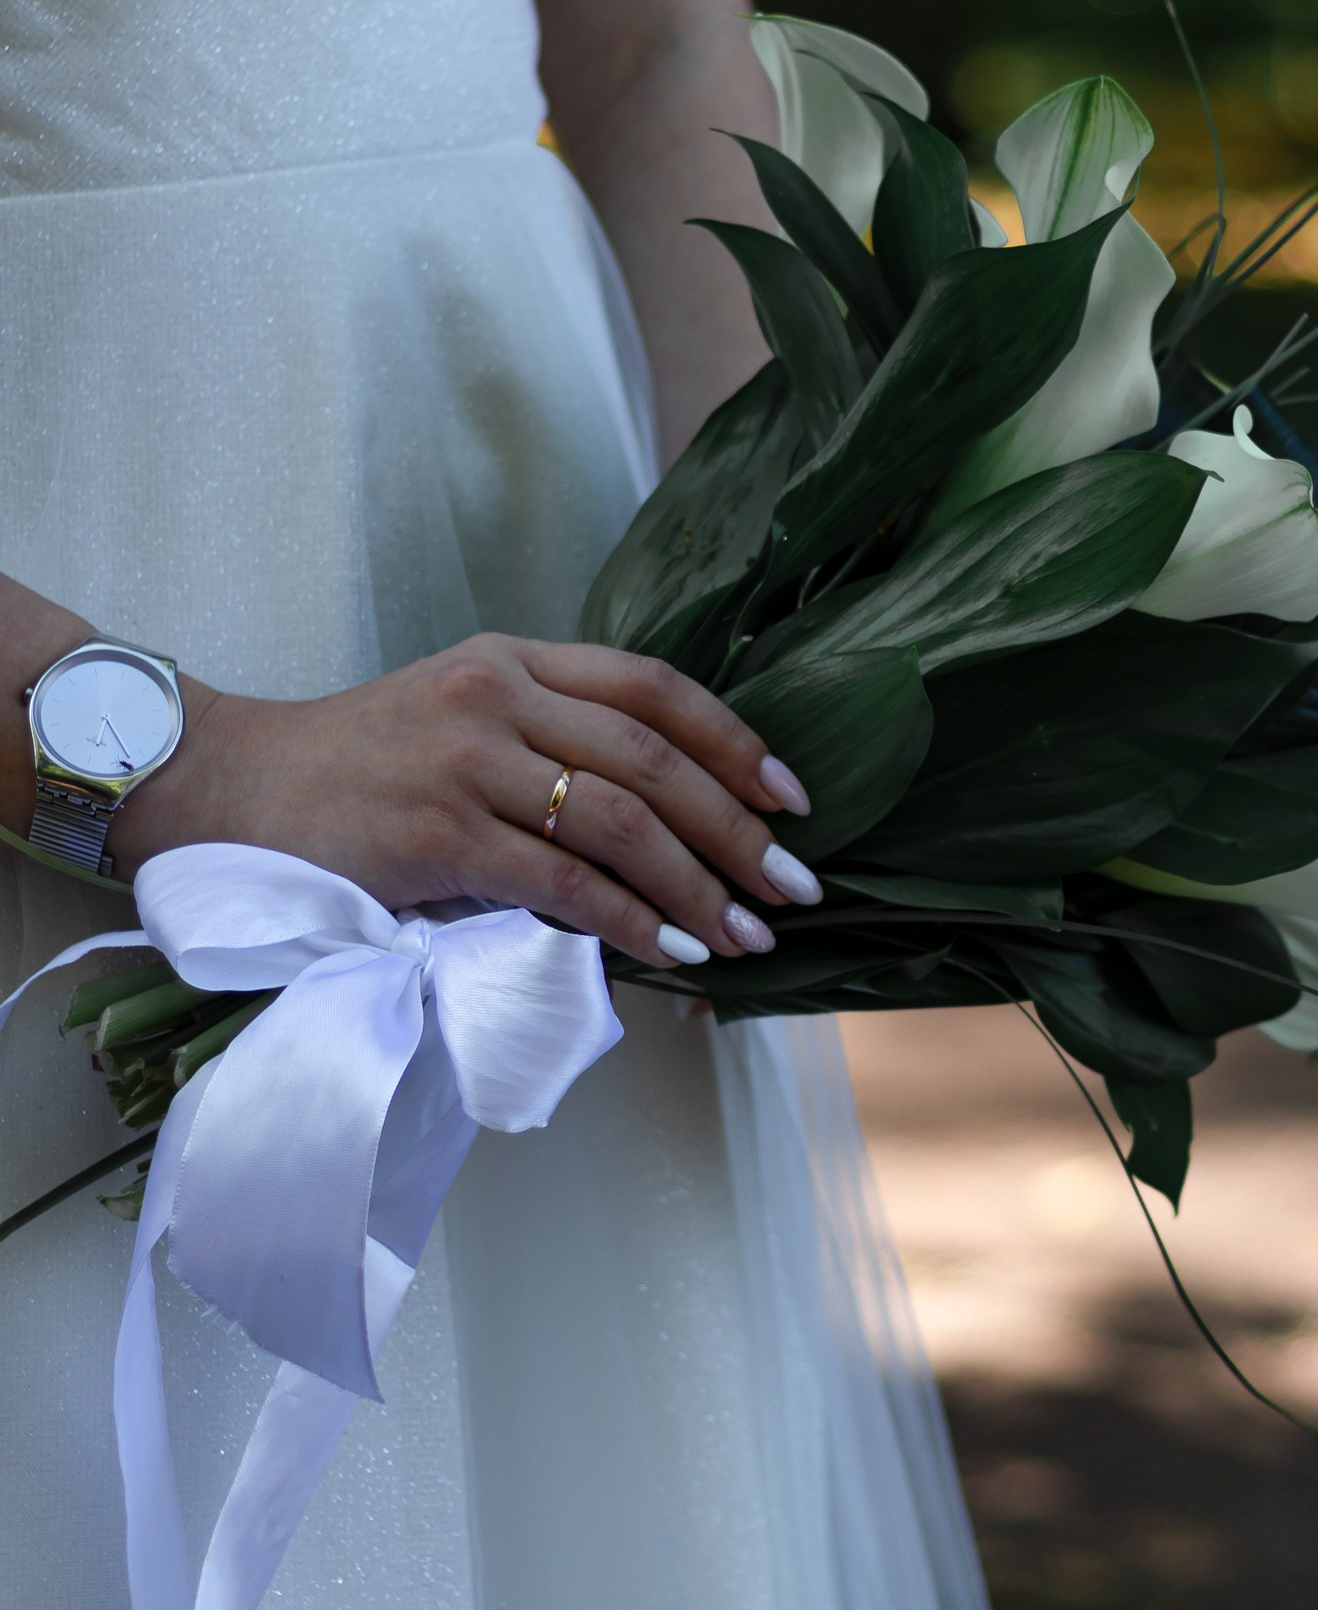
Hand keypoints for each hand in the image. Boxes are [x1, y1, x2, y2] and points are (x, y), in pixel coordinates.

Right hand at [107, 635, 818, 968]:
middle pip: (655, 759)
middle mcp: (499, 695)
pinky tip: (673, 951)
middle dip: (739, 829)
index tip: (791, 798)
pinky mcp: (438, 834)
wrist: (230, 786)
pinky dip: (631, 921)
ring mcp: (467, 761)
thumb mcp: (457, 714)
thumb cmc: (352, 767)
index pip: (655, 687)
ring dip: (699, 887)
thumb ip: (548, 738)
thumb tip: (666, 816)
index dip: (735, 742)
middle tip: (795, 885)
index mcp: (514, 658)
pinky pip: (564, 883)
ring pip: (622, 823)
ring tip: (746, 933)